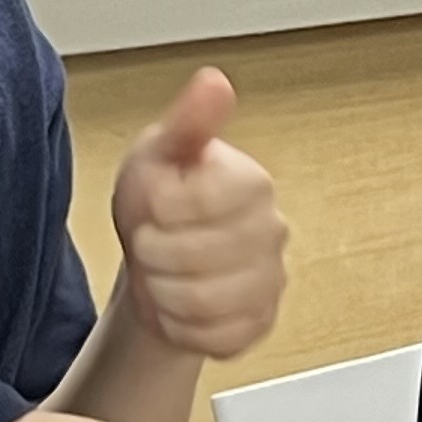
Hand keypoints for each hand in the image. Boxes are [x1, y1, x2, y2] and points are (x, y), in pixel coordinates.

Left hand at [109, 66, 288, 359]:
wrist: (158, 261)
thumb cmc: (160, 200)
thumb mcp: (159, 153)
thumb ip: (188, 123)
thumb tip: (214, 81)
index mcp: (252, 183)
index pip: (199, 203)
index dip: (157, 209)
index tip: (151, 202)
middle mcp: (272, 232)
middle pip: (196, 259)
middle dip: (153, 254)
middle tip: (149, 242)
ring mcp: (270, 282)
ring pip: (203, 304)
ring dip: (162, 291)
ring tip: (160, 272)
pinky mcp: (259, 324)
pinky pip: (213, 340)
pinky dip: (180, 327)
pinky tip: (177, 304)